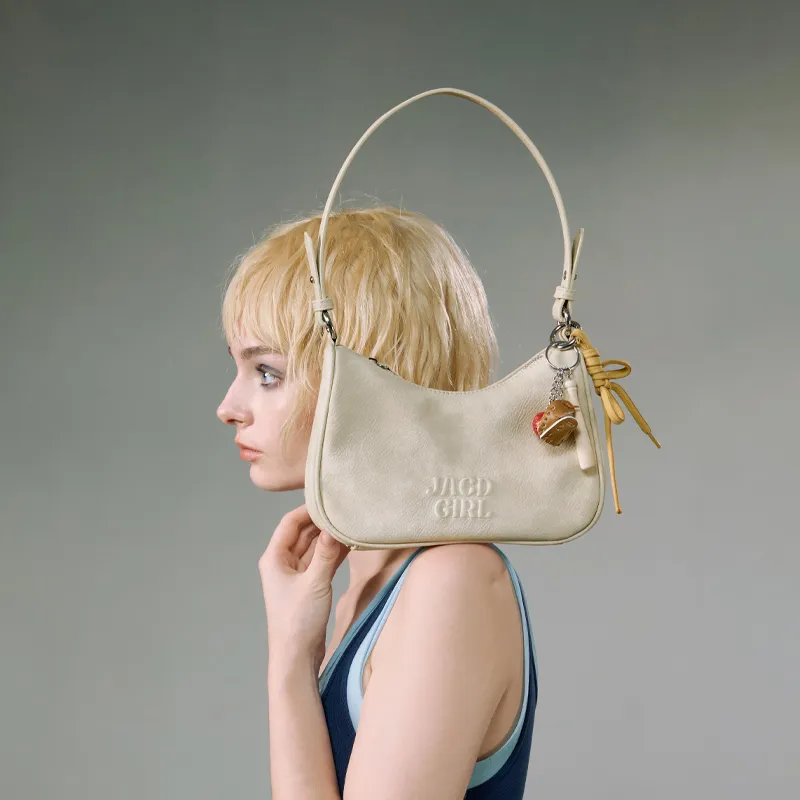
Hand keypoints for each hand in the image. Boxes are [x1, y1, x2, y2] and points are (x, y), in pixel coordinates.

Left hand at [258, 504, 348, 672]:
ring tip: (350, 523)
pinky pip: (321, 560)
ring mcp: (296, 574)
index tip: (328, 498)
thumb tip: (335, 526)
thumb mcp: (314, 583)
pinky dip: (333, 552)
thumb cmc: (297, 621)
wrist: (296, 656)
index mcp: (274, 558)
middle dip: (321, 521)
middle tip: (344, 508)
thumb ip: (326, 553)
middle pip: (302, 533)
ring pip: (314, 547)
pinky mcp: (309, 585)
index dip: (307, 509)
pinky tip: (350, 543)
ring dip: (329, 537)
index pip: (290, 523)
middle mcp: (282, 563)